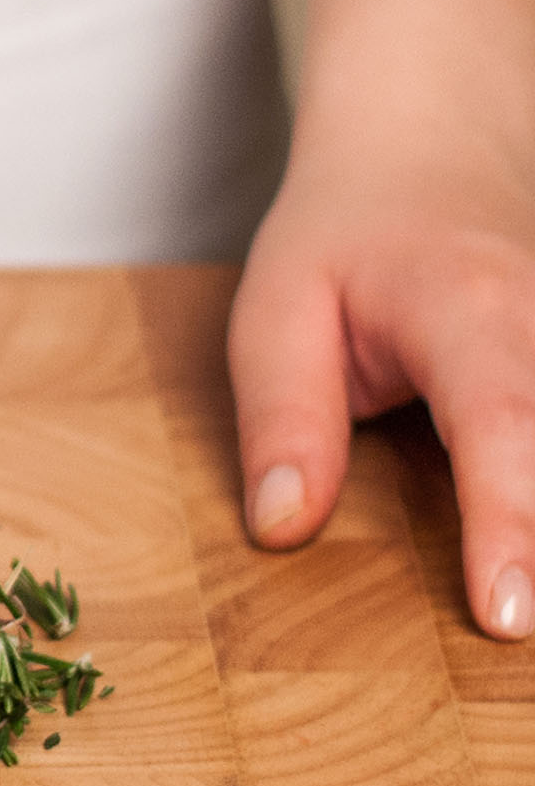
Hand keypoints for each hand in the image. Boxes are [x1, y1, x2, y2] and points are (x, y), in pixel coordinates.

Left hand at [228, 67, 534, 641]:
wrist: (428, 152)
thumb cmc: (344, 237)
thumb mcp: (276, 311)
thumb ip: (283, 419)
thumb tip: (283, 528)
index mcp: (471, 310)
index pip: (503, 428)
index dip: (509, 524)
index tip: (506, 615)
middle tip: (523, 633)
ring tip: (526, 600)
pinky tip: (527, 561)